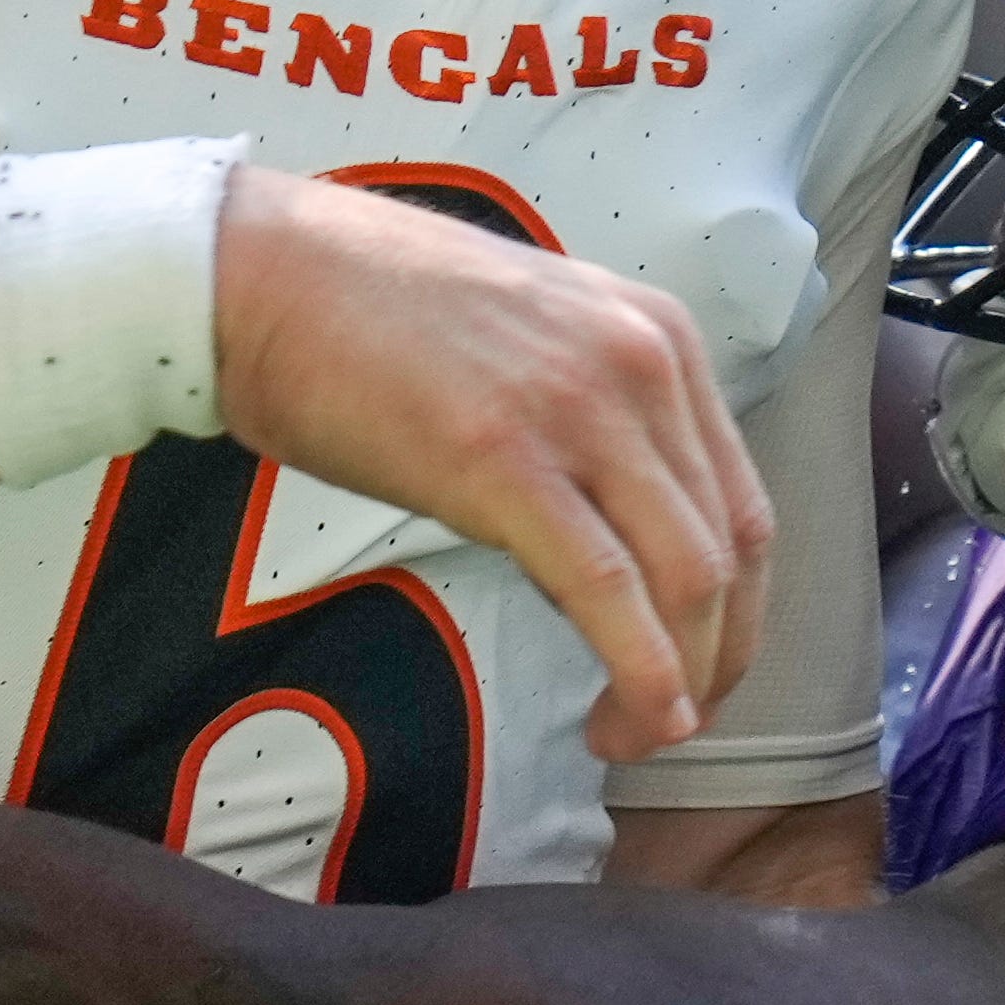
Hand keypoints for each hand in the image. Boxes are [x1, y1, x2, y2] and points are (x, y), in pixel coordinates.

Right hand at [208, 171, 770, 761]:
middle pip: (727, 549)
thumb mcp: (527, 343)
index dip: (734, 610)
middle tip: (669, 721)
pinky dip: (639, 668)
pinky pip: (604, 586)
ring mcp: (578, 409)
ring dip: (680, 679)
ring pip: (685, 576)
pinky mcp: (504, 459)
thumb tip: (600, 530)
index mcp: (656, 336)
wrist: (265, 273)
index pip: (739, 502)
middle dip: (714, 658)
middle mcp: (642, 365)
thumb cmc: (367, 311)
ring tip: (634, 732)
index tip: (697, 666)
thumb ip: (587, 420)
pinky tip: (634, 719)